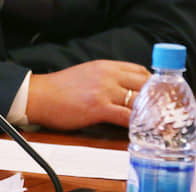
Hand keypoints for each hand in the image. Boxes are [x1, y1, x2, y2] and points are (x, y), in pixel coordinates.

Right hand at [26, 60, 150, 129]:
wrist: (37, 95)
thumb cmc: (58, 88)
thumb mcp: (85, 74)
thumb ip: (105, 77)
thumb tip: (123, 89)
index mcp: (104, 66)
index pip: (140, 70)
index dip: (151, 83)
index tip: (154, 94)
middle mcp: (107, 75)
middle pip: (145, 84)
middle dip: (155, 98)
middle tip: (158, 111)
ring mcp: (104, 91)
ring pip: (139, 101)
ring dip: (148, 113)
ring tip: (153, 123)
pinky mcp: (98, 108)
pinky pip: (127, 117)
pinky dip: (136, 124)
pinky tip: (138, 130)